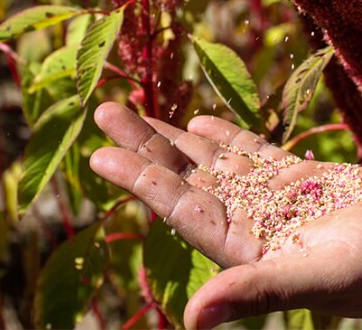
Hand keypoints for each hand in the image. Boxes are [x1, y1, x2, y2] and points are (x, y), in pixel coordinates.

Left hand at [92, 102, 361, 328]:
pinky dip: (229, 138)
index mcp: (249, 249)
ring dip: (175, 137)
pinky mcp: (306, 183)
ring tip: (134, 112)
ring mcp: (278, 202)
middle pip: (187, 179)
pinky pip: (257, 156)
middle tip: (105, 112)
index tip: (100, 156)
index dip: (141, 182)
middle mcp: (255, 224)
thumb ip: (256, 294)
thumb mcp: (320, 280)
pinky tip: (201, 122)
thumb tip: (192, 321)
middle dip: (146, 148)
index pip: (182, 210)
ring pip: (214, 163)